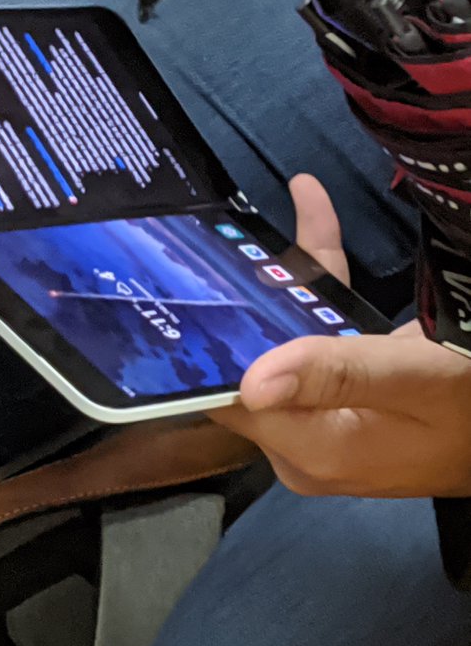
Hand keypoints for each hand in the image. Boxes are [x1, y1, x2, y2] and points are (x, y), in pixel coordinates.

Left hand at [212, 174, 470, 498]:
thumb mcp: (415, 382)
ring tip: (296, 197)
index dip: (215, 338)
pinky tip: (316, 209)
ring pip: (279, 344)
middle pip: (251, 362)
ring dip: (290, 277)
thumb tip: (249, 384)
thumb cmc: (470, 403)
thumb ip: (337, 377)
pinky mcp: (333, 408)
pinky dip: (318, 286)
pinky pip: (309, 345)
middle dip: (251, 293)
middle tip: (231, 224)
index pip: (228, 395)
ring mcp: (316, 427)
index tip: (201, 273)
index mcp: (312, 448)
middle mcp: (301, 445)